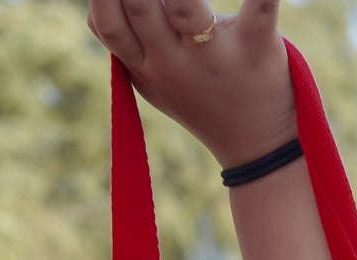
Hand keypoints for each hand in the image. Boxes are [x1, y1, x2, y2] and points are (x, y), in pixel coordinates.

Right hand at [88, 0, 295, 169]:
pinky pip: (259, 9)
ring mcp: (215, 56)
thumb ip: (124, 43)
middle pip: (139, 7)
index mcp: (145, 65)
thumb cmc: (199, 100)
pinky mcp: (256, 48)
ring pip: (185, 5)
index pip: (108, 25)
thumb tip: (97, 4)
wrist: (256, 148)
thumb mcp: (152, 81)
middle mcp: (174, 62)